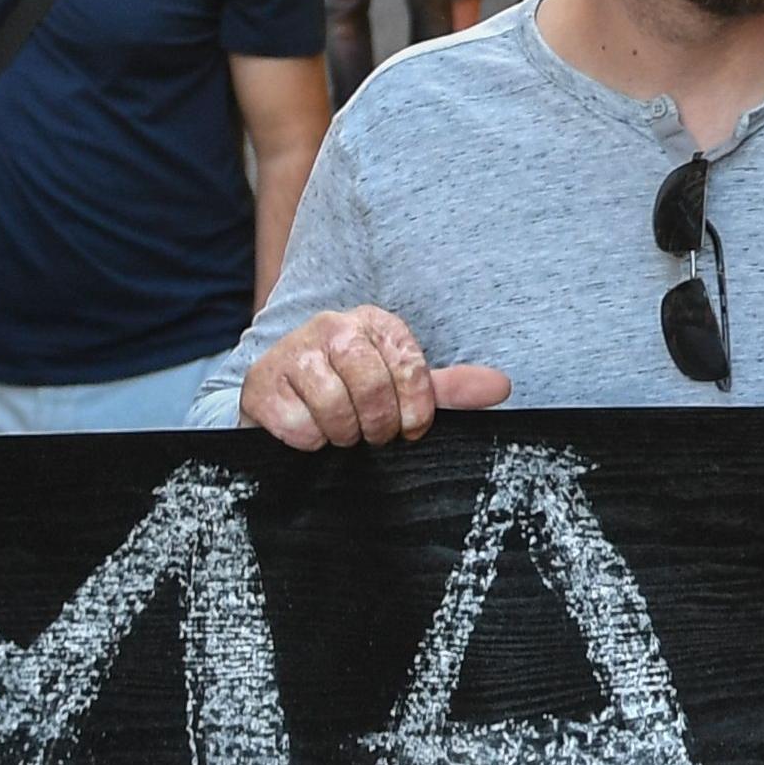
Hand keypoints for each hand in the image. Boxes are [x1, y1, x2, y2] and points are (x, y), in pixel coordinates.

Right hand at [237, 306, 506, 448]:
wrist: (280, 400)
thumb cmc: (350, 393)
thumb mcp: (401, 388)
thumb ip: (448, 389)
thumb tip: (502, 387)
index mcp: (374, 323)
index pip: (409, 365)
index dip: (416, 408)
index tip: (411, 430)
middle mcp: (333, 327)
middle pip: (371, 385)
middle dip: (377, 424)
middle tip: (373, 436)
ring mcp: (293, 351)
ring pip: (333, 405)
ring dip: (342, 434)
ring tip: (342, 434)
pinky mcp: (261, 382)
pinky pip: (297, 424)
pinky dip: (308, 441)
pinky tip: (309, 434)